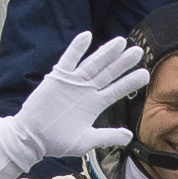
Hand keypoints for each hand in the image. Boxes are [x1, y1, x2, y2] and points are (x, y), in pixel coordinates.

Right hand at [0, 31, 147, 178]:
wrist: (31, 138)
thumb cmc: (56, 141)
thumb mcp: (85, 142)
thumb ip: (107, 137)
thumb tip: (129, 137)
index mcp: (94, 104)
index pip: (116, 90)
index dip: (130, 82)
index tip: (145, 73)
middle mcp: (86, 91)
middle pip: (108, 73)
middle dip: (123, 62)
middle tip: (138, 51)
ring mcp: (73, 82)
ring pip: (93, 64)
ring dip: (105, 52)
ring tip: (120, 42)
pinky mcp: (57, 78)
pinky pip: (68, 60)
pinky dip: (77, 48)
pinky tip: (86, 36)